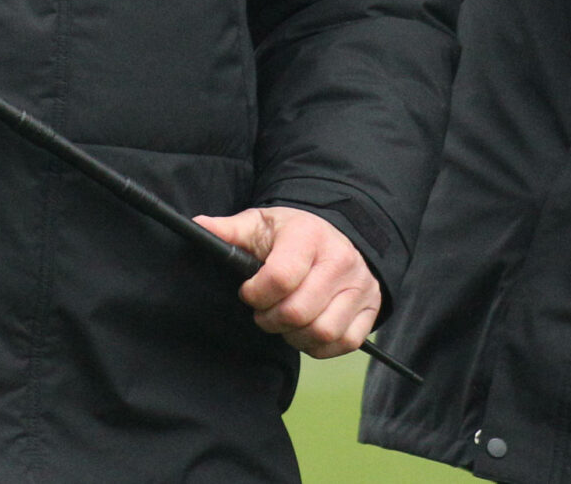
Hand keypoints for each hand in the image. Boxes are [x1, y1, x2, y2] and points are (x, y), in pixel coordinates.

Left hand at [192, 206, 379, 357]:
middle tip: (265, 311)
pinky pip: (344, 342)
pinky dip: (320, 346)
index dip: (256, 293)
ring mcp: (359, 287)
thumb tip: (199, 225)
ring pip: (322, 332)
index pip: (280, 278)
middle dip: (272, 319)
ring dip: (295, 335)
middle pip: (299, 311)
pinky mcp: (371, 309)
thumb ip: (231, 230)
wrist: (341, 234)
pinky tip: (307, 329)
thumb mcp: (262, 224)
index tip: (249, 291)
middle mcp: (340, 261)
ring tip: (286, 320)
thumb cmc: (295, 234)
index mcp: (309, 236)